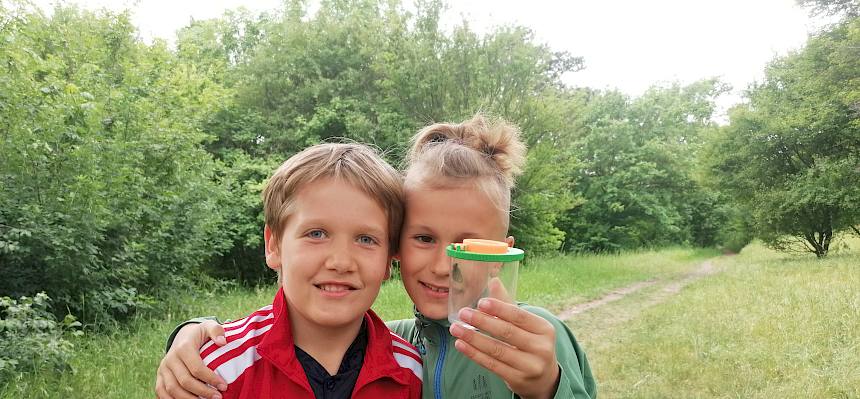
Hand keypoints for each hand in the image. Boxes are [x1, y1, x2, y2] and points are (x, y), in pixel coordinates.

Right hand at [155, 320, 227, 398]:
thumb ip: (217, 330)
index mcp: (183, 347)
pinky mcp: (160, 376)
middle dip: (202, 392)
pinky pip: (161, 392)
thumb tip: (222, 342)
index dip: (210, 379)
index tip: (224, 386)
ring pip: (172, 390)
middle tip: (218, 397)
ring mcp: (163, 369)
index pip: (196, 368)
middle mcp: (170, 359)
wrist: (182, 336)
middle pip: (185, 381)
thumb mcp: (209, 327)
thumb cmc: (200, 334)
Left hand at [449, 280, 560, 398]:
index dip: (500, 309)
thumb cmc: (531, 343)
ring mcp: (530, 366)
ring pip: (497, 350)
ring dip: (473, 338)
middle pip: (507, 333)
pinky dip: (474, 354)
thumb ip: (508, 304)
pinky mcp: (518, 379)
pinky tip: (461, 344)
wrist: (543, 377)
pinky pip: (492, 365)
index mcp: (544, 329)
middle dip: (482, 322)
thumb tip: (493, 281)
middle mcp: (541, 348)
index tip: (480, 303)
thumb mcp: (527, 325)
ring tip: (455, 328)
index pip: (520, 316)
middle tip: (463, 313)